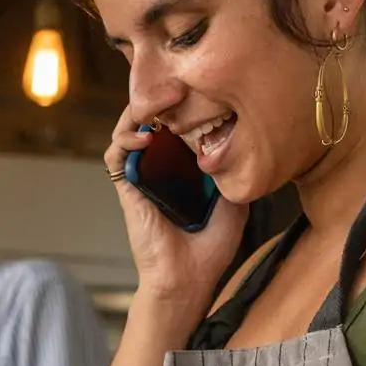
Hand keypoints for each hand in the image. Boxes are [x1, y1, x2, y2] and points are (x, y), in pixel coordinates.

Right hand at [105, 107, 247, 305]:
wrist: (186, 281)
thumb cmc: (208, 253)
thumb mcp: (234, 206)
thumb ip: (236, 177)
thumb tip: (250, 150)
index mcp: (181, 172)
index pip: (175, 127)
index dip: (181, 105)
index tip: (199, 90)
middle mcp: (157, 170)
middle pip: (149, 120)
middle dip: (159, 97)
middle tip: (178, 85)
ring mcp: (140, 177)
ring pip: (127, 129)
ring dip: (139, 108)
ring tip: (161, 101)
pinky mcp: (126, 188)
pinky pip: (115, 153)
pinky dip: (125, 137)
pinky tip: (147, 136)